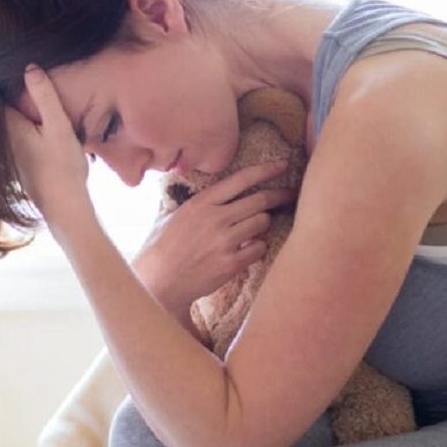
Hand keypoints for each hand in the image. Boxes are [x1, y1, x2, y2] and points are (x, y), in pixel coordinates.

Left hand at [0, 59, 91, 227]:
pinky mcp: (16, 163)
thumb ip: (44, 97)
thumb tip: (29, 68)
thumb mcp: (58, 127)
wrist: (63, 205)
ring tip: (0, 88)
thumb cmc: (62, 166)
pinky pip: (5, 134)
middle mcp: (3, 140)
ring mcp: (8, 153)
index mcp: (9, 127)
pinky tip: (18, 116)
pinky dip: (5, 120)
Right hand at [132, 160, 295, 321]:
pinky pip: (259, 248)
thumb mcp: (169, 215)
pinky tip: (247, 250)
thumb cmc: (160, 248)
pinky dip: (257, 248)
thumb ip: (190, 202)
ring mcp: (224, 241)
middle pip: (259, 200)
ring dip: (262, 224)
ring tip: (254, 229)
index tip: (282, 164)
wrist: (158, 282)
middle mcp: (215, 218)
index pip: (241, 179)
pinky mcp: (231, 264)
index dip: (265, 170)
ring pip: (261, 223)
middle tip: (288, 195)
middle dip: (278, 196)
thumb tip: (199, 188)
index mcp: (201, 203)